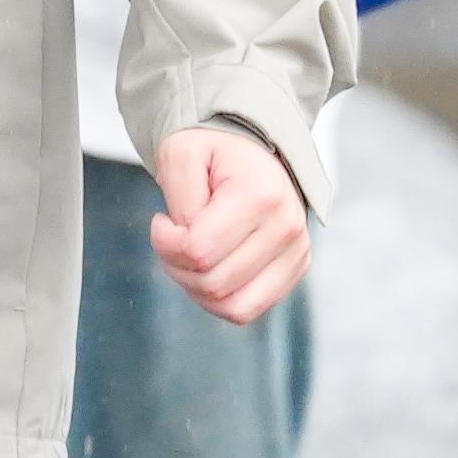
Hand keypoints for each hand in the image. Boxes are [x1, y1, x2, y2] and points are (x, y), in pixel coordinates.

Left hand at [147, 119, 311, 323]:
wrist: (252, 148)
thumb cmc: (214, 150)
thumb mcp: (181, 154)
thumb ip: (179, 199)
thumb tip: (187, 244)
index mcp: (261, 195)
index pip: (198, 251)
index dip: (165, 244)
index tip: (161, 221)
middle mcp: (287, 227)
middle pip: (214, 284)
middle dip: (177, 267)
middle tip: (172, 238)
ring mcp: (297, 251)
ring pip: (233, 307)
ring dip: (197, 289)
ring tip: (190, 256)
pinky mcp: (295, 268)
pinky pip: (249, 308)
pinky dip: (219, 299)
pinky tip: (210, 267)